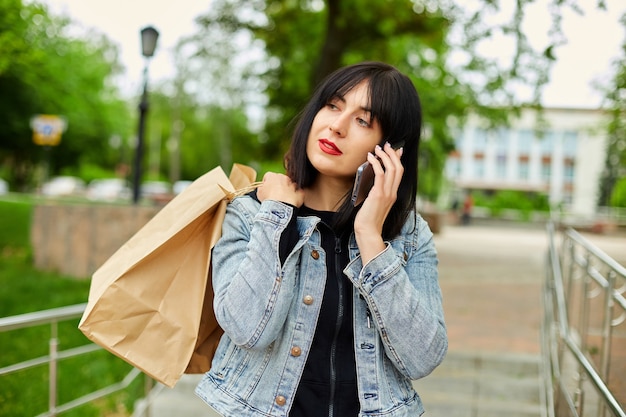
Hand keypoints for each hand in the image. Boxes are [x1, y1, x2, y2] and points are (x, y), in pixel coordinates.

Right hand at [257, 172, 304, 207]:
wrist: (279, 207)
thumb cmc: (268, 199)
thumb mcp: (259, 192)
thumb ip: (261, 187)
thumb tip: (263, 187)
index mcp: (273, 176)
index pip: (268, 176)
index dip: (266, 182)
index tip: (266, 188)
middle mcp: (284, 178)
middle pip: (281, 179)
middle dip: (279, 185)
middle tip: (275, 194)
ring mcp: (293, 184)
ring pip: (291, 185)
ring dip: (288, 190)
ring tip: (284, 198)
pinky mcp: (300, 192)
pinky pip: (299, 192)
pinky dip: (296, 196)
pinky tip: (292, 201)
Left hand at [354, 143, 403, 262]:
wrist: (368, 232)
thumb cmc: (368, 220)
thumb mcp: (374, 204)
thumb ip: (375, 193)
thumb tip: (369, 180)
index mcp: (393, 195)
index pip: (399, 173)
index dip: (398, 160)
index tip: (395, 150)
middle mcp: (393, 193)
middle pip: (398, 168)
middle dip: (392, 154)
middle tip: (386, 145)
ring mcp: (387, 194)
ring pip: (391, 169)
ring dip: (384, 156)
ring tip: (377, 148)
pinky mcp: (378, 195)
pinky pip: (380, 174)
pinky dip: (375, 163)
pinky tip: (370, 158)